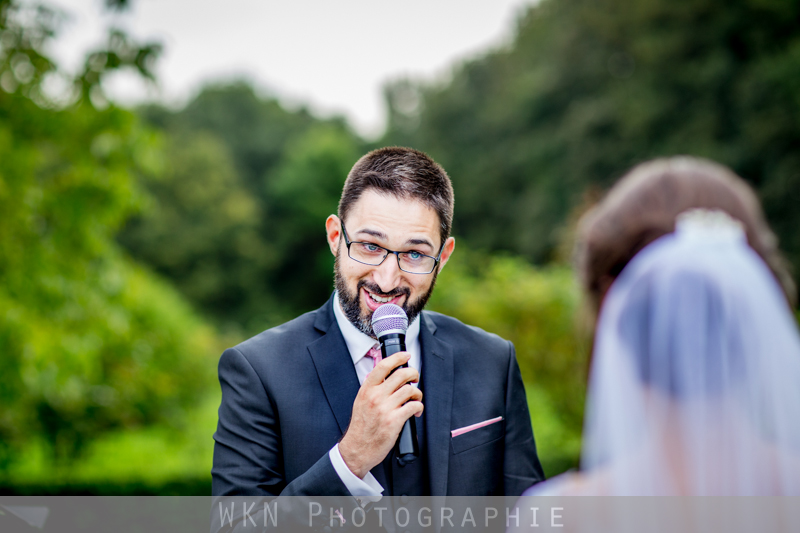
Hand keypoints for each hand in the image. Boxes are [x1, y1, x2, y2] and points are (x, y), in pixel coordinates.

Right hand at [338, 351, 422, 478]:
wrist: (357, 448)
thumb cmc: (361, 427)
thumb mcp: (361, 402)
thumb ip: (373, 389)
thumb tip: (388, 378)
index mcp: (367, 390)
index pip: (383, 366)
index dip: (397, 358)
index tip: (406, 355)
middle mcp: (375, 396)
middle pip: (401, 375)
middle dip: (413, 374)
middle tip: (415, 378)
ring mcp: (385, 408)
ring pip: (410, 390)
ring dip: (418, 393)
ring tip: (416, 398)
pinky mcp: (394, 421)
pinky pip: (413, 406)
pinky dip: (419, 407)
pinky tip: (416, 411)